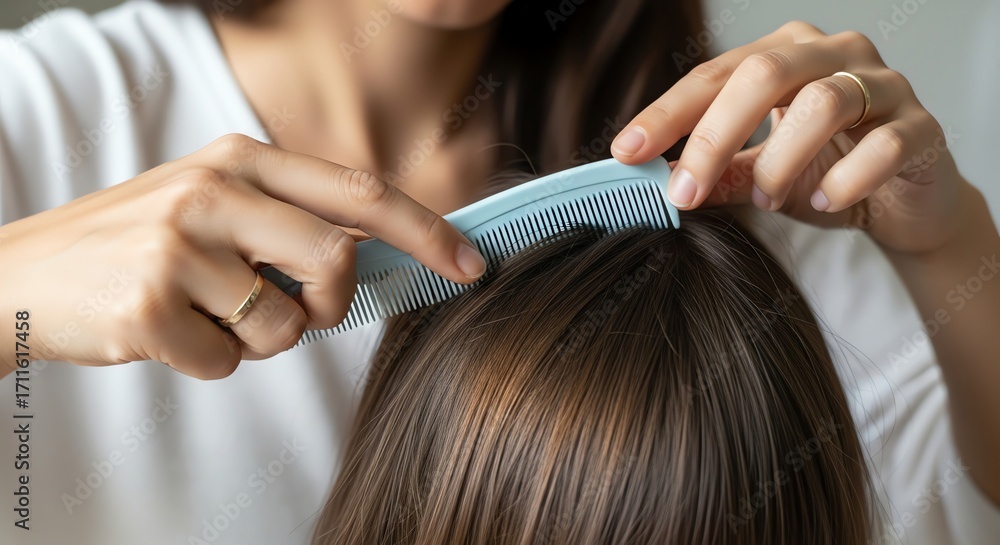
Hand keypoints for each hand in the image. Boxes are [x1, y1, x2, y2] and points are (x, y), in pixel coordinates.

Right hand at [0, 134, 485, 378]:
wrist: (25, 274)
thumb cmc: (141, 243)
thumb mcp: (216, 202)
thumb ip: (291, 218)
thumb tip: (381, 256)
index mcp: (241, 159)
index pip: (359, 191)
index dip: (425, 230)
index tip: (470, 264)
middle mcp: (214, 190)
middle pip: (337, 262)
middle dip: (329, 302)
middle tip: (288, 305)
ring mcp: (179, 246)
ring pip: (287, 326)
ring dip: (261, 339)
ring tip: (208, 314)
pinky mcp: (150, 305)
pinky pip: (229, 363)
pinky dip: (212, 363)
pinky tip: (169, 333)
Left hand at [613, 21, 974, 254]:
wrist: (907, 206)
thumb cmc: (826, 175)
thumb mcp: (758, 175)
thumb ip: (716, 172)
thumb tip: (654, 184)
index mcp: (786, 55)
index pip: (715, 75)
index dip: (667, 114)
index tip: (627, 153)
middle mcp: (834, 55)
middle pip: (763, 74)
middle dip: (712, 135)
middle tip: (683, 191)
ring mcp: (885, 85)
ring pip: (823, 102)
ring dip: (780, 161)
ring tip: (766, 198)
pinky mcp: (924, 127)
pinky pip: (883, 145)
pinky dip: (844, 179)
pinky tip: (821, 201)